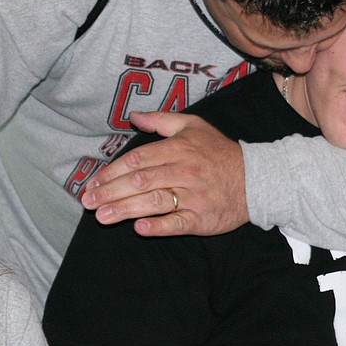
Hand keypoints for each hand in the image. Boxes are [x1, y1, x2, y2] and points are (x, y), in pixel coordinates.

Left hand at [81, 112, 246, 235]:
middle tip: (88, 202)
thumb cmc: (219, 152)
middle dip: (110, 192)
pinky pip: (178, 223)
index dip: (111, 172)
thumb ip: (161, 120)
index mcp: (178, 149)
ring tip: (102, 217)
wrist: (256, 179)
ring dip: (125, 210)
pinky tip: (140, 228)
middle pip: (140, 182)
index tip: (93, 182)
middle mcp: (183, 171)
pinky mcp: (201, 218)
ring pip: (154, 202)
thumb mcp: (193, 126)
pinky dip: (159, 226)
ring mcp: (193, 196)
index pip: (137, 160)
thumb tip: (134, 116)